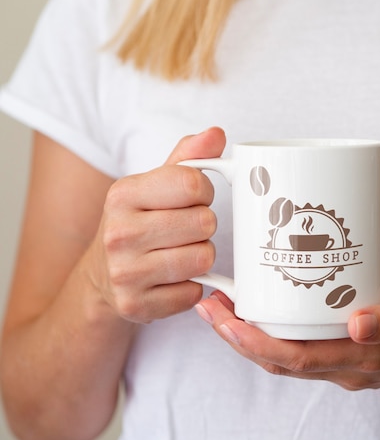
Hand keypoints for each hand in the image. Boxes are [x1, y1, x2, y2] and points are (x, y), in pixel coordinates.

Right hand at [86, 127, 226, 322]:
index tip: (194, 198)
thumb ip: (188, 157)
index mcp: (122, 194)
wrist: (103, 276)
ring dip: (201, 256)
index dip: (204, 192)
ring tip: (180, 251)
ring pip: (204, 258)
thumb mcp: (155, 184)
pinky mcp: (137, 306)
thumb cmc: (138, 222)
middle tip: (186, 229)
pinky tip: (172, 279)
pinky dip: (191, 286)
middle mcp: (119, 234)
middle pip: (204, 223)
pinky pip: (194, 293)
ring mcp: (125, 274)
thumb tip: (216, 134)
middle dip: (204, 226)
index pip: (194, 184)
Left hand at [196, 289, 379, 390]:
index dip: (252, 343)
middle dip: (238, 339)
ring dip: (253, 337)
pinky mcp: (351, 352)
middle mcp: (346, 368)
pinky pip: (304, 349)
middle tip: (211, 306)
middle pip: (279, 361)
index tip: (223, 319)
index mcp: (361, 360)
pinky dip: (277, 334)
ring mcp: (347, 363)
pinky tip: (271, 310)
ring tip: (229, 307)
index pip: (293, 360)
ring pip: (288, 357)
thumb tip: (357, 324)